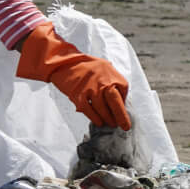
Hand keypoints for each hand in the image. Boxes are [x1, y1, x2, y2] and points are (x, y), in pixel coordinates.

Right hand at [15, 22, 130, 128]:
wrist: (65, 62)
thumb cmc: (86, 66)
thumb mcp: (105, 68)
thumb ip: (113, 81)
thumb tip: (120, 98)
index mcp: (112, 75)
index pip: (123, 92)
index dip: (124, 103)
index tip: (124, 111)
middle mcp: (103, 82)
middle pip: (116, 103)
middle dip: (121, 116)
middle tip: (124, 126)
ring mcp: (91, 90)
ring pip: (102, 109)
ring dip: (107, 119)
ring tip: (111, 124)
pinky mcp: (79, 95)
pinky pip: (89, 111)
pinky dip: (95, 118)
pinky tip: (99, 122)